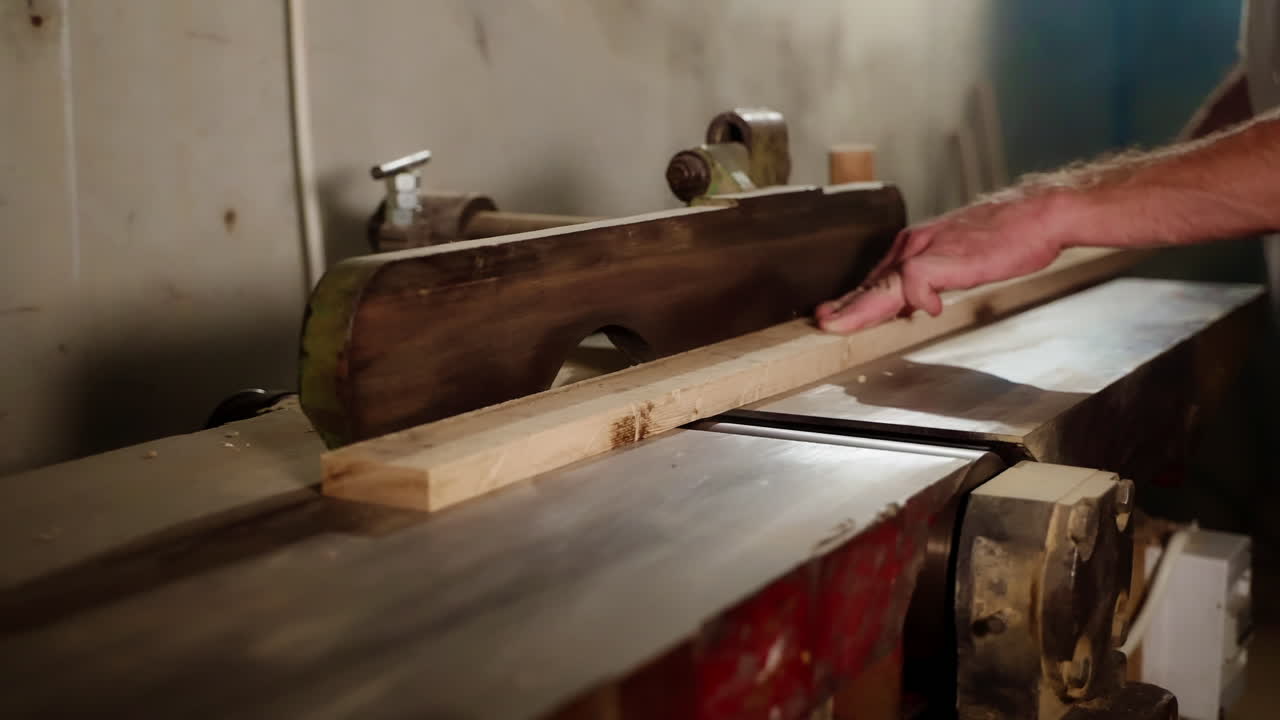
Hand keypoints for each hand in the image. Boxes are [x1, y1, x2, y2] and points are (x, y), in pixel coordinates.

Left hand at [815, 191, 1071, 332]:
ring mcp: (926, 250)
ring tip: (838, 325)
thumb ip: (931, 280)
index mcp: (915, 245)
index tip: (833, 317)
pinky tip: (928, 310)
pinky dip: (918, 299)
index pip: (877, 278)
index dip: (854, 301)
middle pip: (872, 282)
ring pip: (882, 284)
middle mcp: (914, 244)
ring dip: (860, 308)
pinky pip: (915, 281)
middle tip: (823, 322)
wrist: (1039, 215)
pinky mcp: (943, 257)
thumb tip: (912, 305)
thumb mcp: (959, 261)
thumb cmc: (1006, 236)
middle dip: (846, 307)